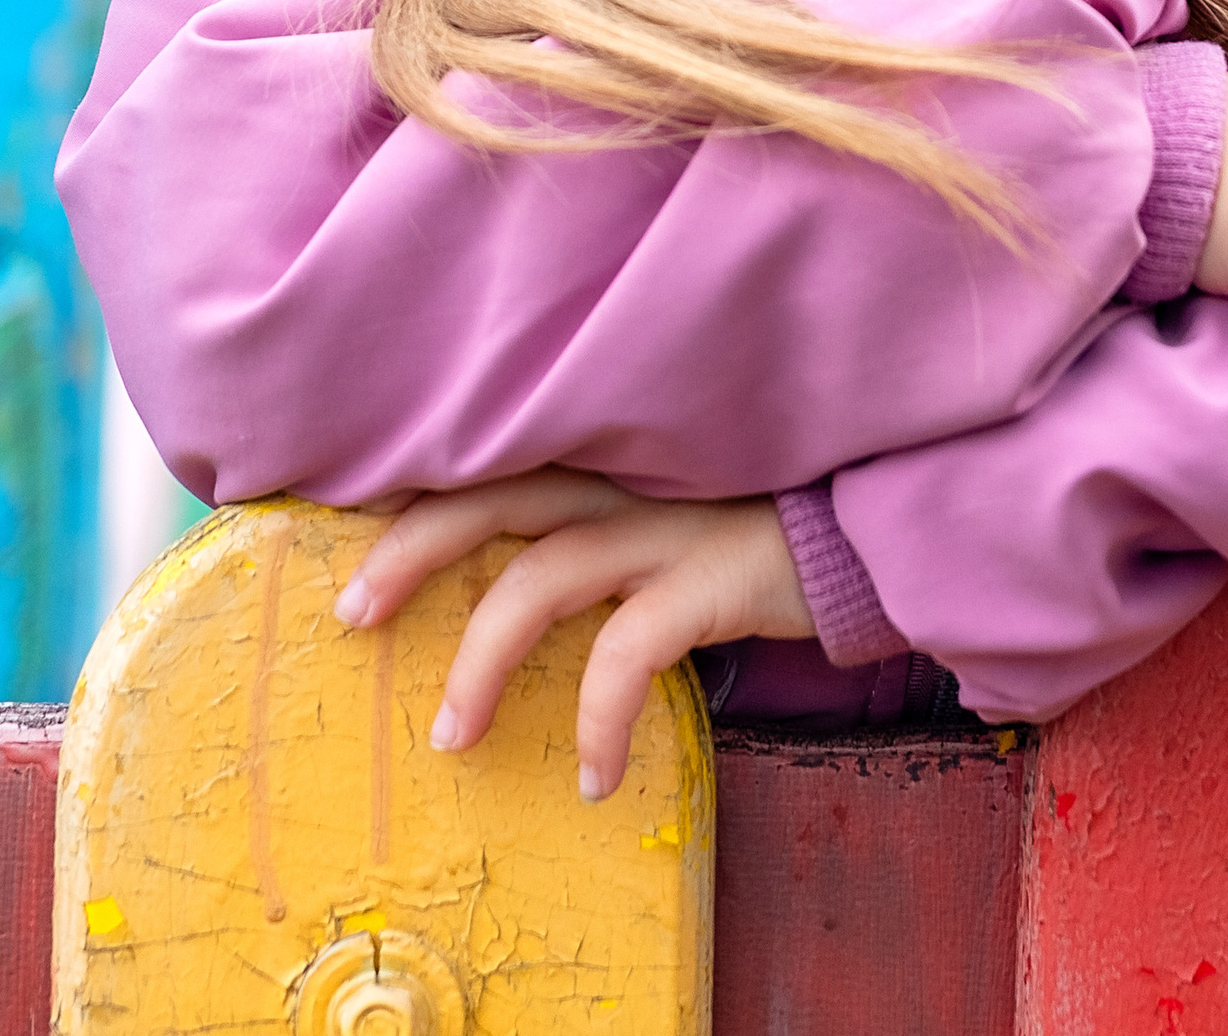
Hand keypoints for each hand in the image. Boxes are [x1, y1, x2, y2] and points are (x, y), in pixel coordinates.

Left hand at [333, 470, 812, 798]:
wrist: (873, 524)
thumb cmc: (761, 521)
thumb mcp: (670, 499)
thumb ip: (600, 512)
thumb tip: (508, 572)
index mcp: (608, 450)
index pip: (496, 453)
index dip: (418, 490)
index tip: (354, 536)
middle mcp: (626, 473)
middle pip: (493, 493)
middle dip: (412, 550)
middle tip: (353, 612)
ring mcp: (667, 522)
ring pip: (540, 578)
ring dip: (481, 662)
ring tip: (450, 736)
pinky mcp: (712, 576)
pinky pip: (626, 654)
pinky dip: (597, 718)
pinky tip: (593, 776)